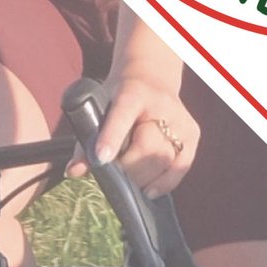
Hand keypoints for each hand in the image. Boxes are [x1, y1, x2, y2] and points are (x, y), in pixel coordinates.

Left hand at [66, 70, 199, 197]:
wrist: (152, 78)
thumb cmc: (118, 98)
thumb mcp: (99, 108)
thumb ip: (85, 141)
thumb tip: (73, 172)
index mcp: (133, 92)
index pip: (123, 114)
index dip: (112, 137)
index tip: (102, 158)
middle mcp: (162, 104)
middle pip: (147, 146)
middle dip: (127, 168)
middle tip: (115, 173)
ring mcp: (181, 119)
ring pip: (164, 159)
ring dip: (143, 177)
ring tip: (130, 178)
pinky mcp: (192, 134)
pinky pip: (181, 167)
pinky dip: (164, 183)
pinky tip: (149, 189)